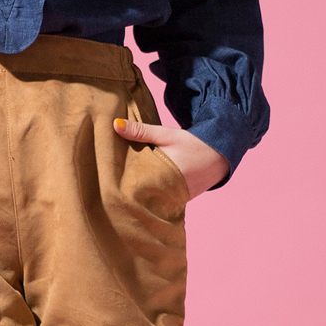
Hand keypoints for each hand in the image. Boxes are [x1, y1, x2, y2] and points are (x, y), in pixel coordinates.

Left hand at [113, 117, 229, 199]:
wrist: (220, 155)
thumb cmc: (192, 144)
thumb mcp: (166, 135)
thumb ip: (141, 131)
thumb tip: (114, 124)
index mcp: (164, 176)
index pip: (135, 185)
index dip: (121, 185)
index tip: (106, 183)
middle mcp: (170, 192)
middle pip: (141, 195)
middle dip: (127, 192)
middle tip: (108, 190)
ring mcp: (175, 200)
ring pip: (151, 200)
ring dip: (139, 195)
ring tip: (119, 195)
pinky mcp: (179, 201)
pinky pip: (161, 201)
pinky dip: (152, 197)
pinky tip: (139, 195)